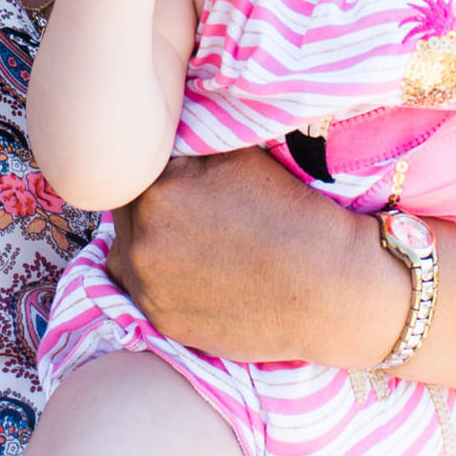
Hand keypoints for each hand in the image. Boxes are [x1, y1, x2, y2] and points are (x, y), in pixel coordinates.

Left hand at [111, 147, 375, 364]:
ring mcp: (147, 284)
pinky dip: (155, 277)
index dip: (151, 168)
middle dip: (147, 204)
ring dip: (146, 241)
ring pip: (126, 248)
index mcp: (159, 187)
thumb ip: (188, 146)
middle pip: (125, 208)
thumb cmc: (294, 214)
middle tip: (185, 207)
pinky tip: (190, 271)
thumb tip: (161, 134)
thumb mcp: (240, 156)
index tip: (171, 174)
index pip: (129, 167)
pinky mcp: (160, 320)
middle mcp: (144, 237)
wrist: (330, 287)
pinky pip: (138, 288)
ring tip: (188, 241)